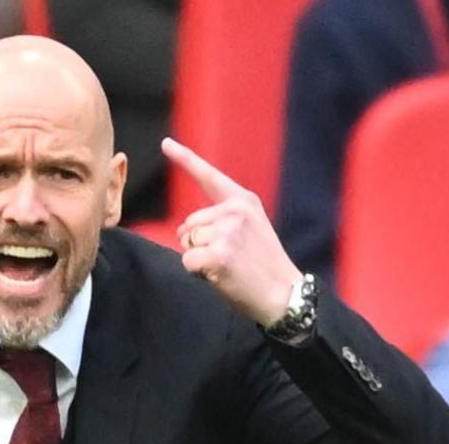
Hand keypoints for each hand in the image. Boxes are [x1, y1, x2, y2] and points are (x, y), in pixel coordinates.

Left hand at [161, 137, 301, 326]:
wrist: (283, 294)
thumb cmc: (262, 266)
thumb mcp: (250, 230)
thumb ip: (223, 219)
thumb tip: (184, 230)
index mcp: (243, 200)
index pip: (208, 176)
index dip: (184, 158)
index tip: (165, 143)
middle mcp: (235, 210)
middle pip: (188, 224)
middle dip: (198, 244)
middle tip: (229, 258)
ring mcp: (227, 231)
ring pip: (186, 243)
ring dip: (198, 259)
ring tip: (227, 266)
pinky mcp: (219, 253)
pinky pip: (187, 261)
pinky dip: (196, 273)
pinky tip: (220, 276)